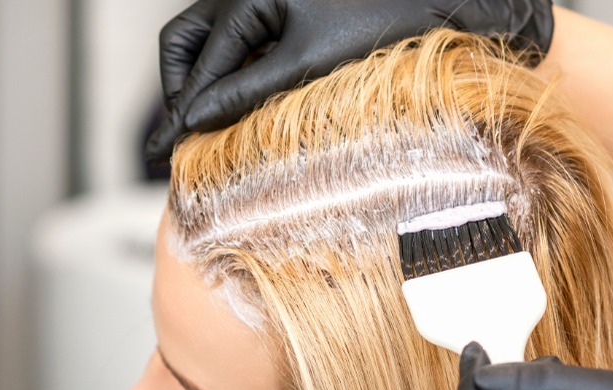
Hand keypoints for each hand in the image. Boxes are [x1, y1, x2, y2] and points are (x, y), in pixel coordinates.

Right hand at [145, 0, 553, 160]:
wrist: (443, 1)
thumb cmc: (386, 20)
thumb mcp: (309, 62)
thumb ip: (248, 89)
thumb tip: (195, 119)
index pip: (196, 57)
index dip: (181, 107)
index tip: (169, 150)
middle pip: (188, 39)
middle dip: (180, 86)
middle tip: (180, 135)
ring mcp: (267, 2)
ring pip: (212, 40)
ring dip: (205, 81)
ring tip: (205, 128)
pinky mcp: (287, 16)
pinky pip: (243, 44)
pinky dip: (236, 75)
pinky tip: (244, 108)